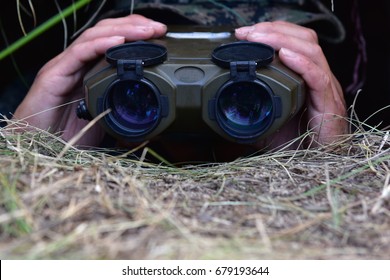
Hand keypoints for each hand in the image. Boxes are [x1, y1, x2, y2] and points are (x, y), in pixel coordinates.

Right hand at [12, 14, 166, 145]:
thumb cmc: (66, 135)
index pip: (114, 42)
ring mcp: (66, 67)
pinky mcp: (54, 74)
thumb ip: (122, 116)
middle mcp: (78, 64)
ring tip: (146, 31)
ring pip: (94, 37)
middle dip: (134, 26)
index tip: (160, 35)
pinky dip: (99, 45)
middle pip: (106, 33)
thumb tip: (150, 123)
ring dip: (122, 30)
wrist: (36, 147)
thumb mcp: (104, 122)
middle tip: (158, 28)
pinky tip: (118, 42)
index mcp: (90, 72)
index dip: (136, 34)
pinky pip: (78, 53)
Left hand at [235, 21, 347, 147]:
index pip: (294, 44)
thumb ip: (251, 112)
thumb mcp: (267, 124)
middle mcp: (317, 79)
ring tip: (258, 37)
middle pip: (303, 40)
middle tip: (246, 32)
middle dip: (273, 31)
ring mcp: (325, 90)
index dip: (271, 33)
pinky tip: (284, 55)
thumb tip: (226, 107)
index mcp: (305, 79)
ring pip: (311, 52)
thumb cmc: (297, 145)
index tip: (243, 34)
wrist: (317, 166)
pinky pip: (318, 77)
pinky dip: (301, 63)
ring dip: (282, 40)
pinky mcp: (329, 105)